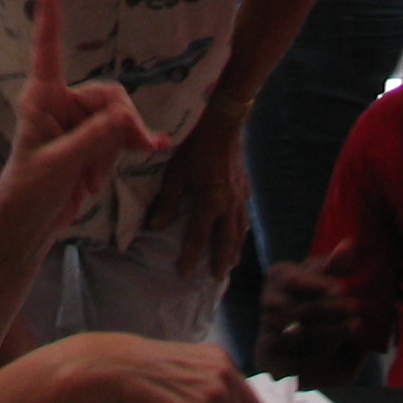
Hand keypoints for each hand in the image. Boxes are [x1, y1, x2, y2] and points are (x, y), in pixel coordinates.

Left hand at [0, 0, 167, 224]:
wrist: (28, 227)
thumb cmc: (27, 193)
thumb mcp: (58, 166)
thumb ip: (92, 140)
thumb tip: (125, 116)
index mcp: (42, 98)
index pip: (49, 48)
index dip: (51, 13)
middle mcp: (61, 103)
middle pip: (109, 96)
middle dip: (122, 126)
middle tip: (135, 150)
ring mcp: (78, 123)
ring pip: (119, 118)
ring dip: (116, 149)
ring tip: (95, 181)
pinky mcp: (92, 143)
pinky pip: (121, 135)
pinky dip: (126, 150)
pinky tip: (138, 159)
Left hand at [142, 111, 250, 283]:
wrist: (224, 124)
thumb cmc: (195, 147)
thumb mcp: (175, 173)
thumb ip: (167, 201)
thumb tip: (156, 227)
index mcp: (210, 203)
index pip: (198, 238)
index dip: (191, 257)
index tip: (184, 274)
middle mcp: (228, 205)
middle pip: (226, 240)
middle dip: (220, 260)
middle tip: (217, 278)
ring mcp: (240, 197)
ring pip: (240, 231)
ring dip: (235, 249)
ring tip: (232, 264)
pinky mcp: (245, 187)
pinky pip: (246, 215)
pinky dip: (243, 229)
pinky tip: (242, 232)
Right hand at [255, 242, 364, 379]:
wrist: (296, 342)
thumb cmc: (316, 302)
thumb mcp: (325, 282)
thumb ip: (335, 267)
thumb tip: (348, 244)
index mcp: (279, 275)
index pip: (292, 279)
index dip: (317, 285)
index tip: (342, 289)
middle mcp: (269, 300)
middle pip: (299, 307)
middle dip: (331, 309)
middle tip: (356, 308)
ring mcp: (269, 328)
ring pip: (300, 332)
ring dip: (332, 330)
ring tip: (355, 326)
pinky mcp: (272, 353)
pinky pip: (295, 353)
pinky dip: (321, 350)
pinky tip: (339, 345)